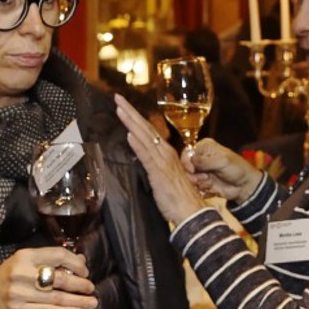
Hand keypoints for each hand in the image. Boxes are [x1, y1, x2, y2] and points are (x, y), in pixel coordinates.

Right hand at [0, 247, 96, 308]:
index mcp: (24, 256)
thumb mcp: (24, 264)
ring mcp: (20, 293)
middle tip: (91, 288)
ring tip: (92, 302)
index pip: (57, 255)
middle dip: (80, 284)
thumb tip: (80, 261)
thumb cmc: (6, 279)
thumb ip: (49, 261)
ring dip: (78, 301)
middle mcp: (22, 273)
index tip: (84, 272)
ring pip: (57, 297)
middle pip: (60, 278)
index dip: (75, 263)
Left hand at [113, 98, 210, 222]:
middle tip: (117, 97)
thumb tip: (142, 157)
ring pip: (144, 137)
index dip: (135, 117)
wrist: (191, 211)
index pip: (148, 130)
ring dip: (131, 122)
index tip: (123, 105)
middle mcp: (165, 152)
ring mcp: (162, 161)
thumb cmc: (178, 198)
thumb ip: (154, 165)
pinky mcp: (158, 172)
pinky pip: (146, 156)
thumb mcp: (163, 177)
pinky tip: (129, 135)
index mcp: (166, 153)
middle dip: (130, 112)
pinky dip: (138, 144)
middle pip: (145, 128)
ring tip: (120, 109)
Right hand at [181, 136, 262, 202]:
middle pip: (185, 165)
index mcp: (205, 147)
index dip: (187, 161)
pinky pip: (194, 186)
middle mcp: (201, 157)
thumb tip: (190, 162)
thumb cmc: (237, 169)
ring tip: (209, 182)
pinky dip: (202, 187)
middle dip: (193, 174)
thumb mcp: (222, 161)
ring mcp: (201, 170)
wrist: (244, 186)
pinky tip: (211, 187)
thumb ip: (204, 161)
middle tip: (205, 178)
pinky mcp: (202, 182)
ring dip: (198, 181)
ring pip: (189, 177)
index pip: (187, 152)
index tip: (192, 170)